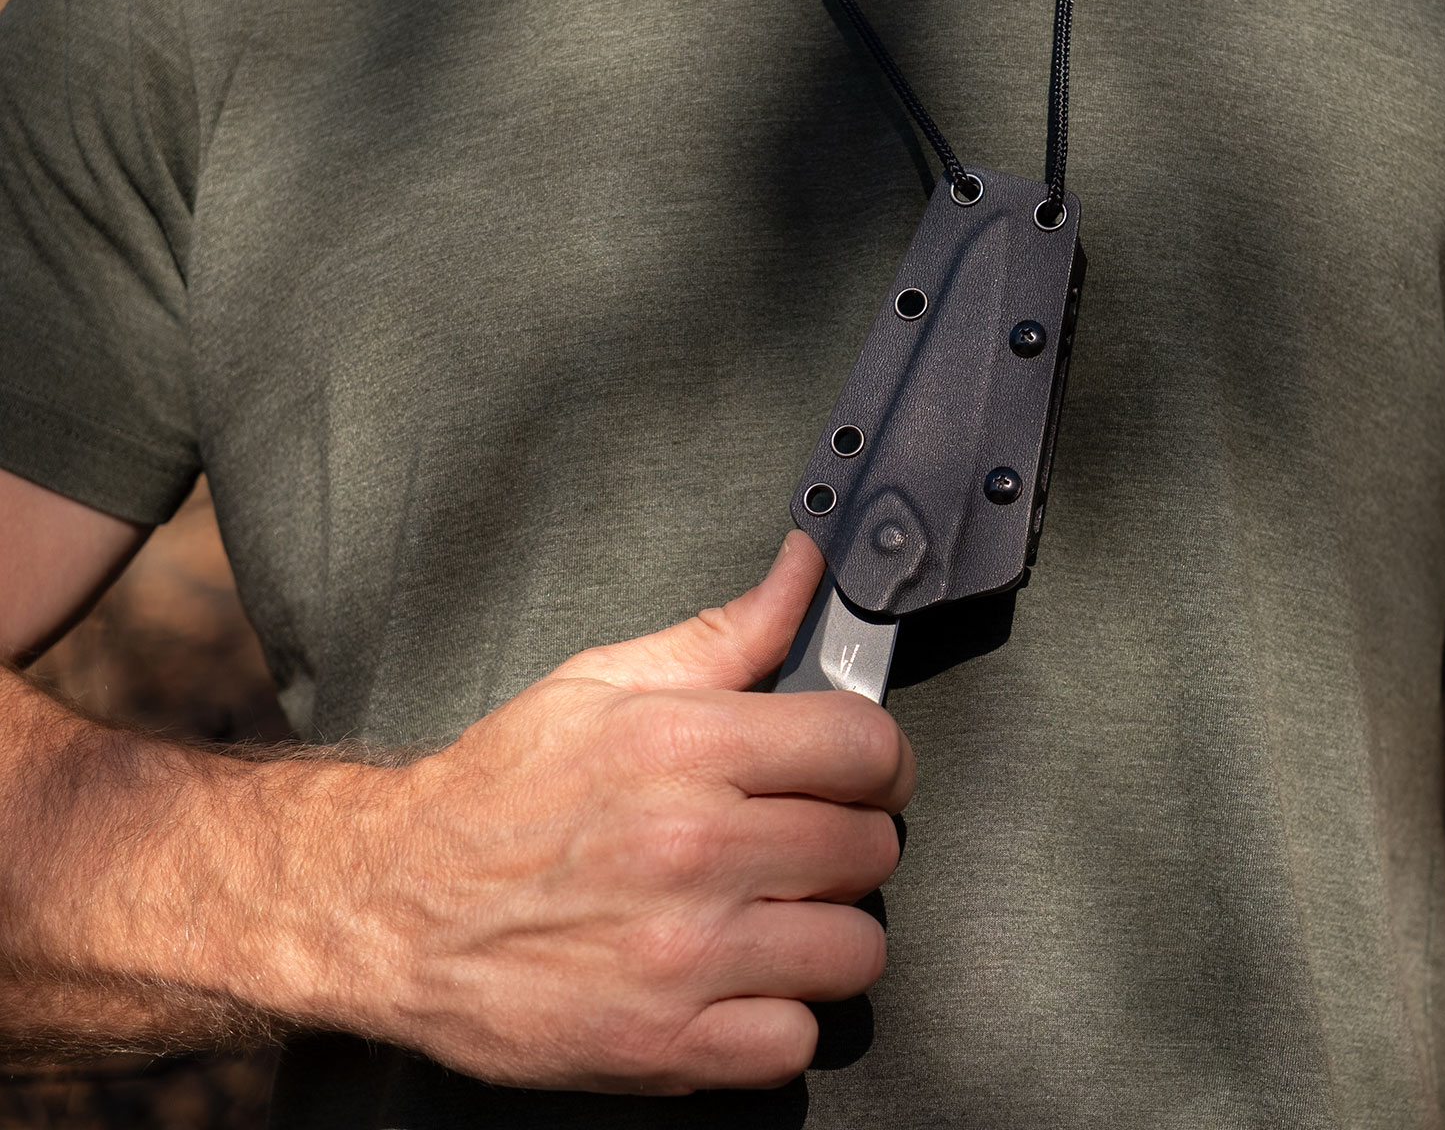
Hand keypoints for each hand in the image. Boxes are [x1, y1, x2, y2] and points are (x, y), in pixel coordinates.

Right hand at [347, 533, 912, 1094]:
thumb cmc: (499, 794)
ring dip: (824, 937)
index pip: (866, 746)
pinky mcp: (664, 1045)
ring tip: (771, 916)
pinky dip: (776, 1021)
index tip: (864, 773)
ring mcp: (682, 954)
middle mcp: (691, 848)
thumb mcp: (604, 683)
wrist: (390, 903)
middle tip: (798, 844)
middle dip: (848, 844)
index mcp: (683, 746)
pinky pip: (796, 1043)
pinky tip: (736, 981)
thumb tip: (806, 573)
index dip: (880, 760)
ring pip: (854, 952)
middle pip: (870, 850)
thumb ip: (727, 634)